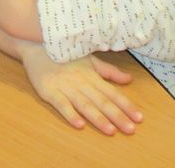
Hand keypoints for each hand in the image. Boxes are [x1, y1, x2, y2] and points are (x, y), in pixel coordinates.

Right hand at [18, 46, 141, 135]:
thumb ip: (109, 71)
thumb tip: (129, 79)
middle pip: (101, 101)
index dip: (126, 105)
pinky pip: (61, 104)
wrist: (35, 43)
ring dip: (98, 118)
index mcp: (91, 75)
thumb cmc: (64, 53)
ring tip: (111, 131)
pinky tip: (79, 124)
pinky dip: (70, 114)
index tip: (139, 118)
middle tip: (131, 130)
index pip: (112, 92)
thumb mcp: (89, 59)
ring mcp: (65, 86)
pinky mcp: (49, 90)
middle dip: (117, 116)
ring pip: (84, 104)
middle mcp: (81, 81)